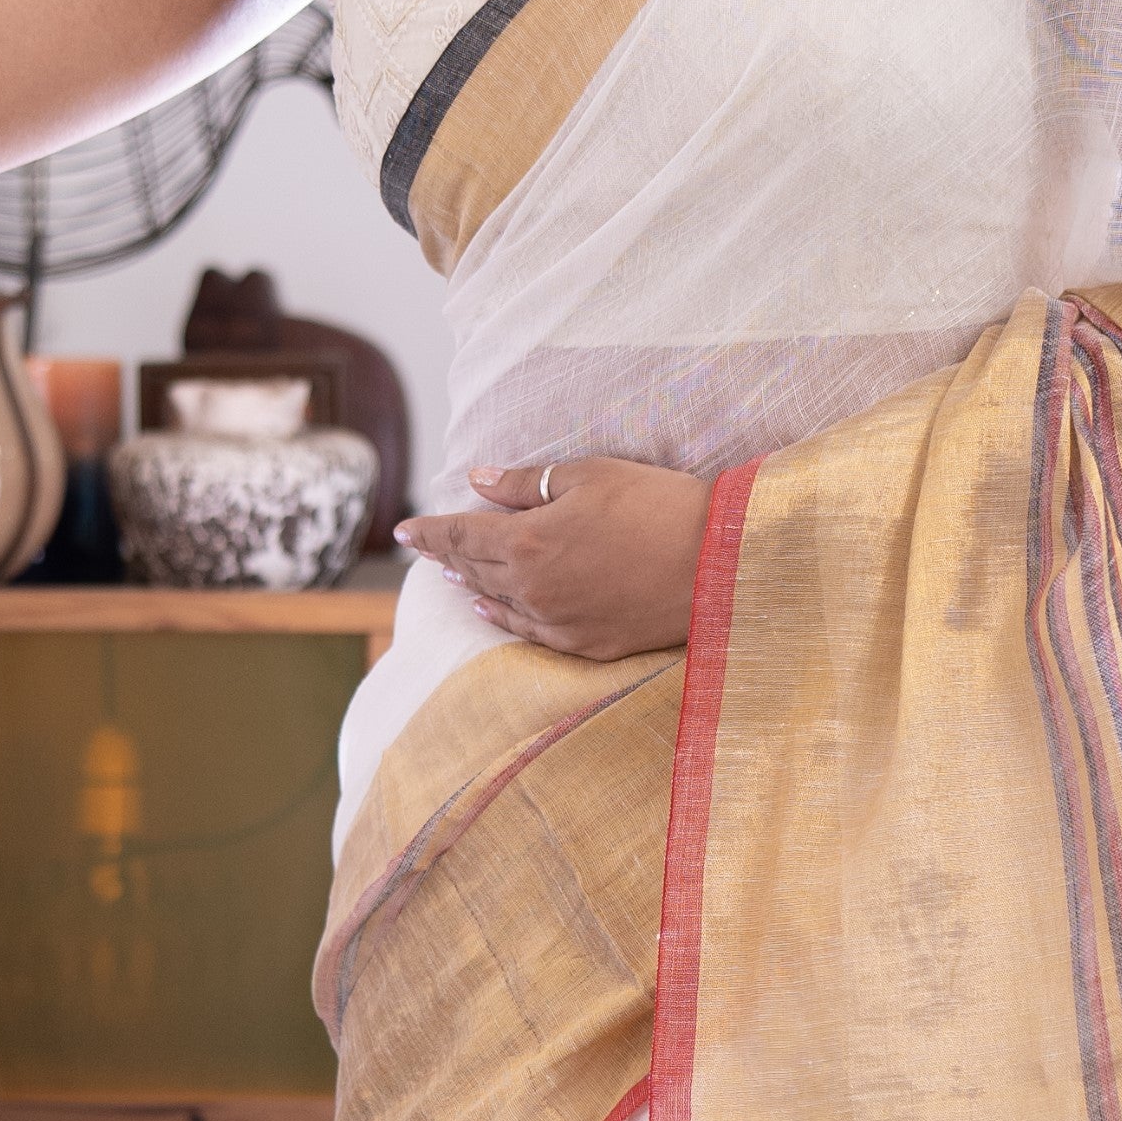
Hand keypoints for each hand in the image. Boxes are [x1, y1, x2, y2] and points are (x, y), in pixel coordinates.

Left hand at [397, 458, 710, 662]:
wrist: (720, 563)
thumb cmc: (659, 506)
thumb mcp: (590, 477)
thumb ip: (526, 485)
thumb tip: (477, 479)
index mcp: (527, 542)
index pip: (459, 536)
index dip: (427, 532)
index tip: (401, 530)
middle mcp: (532, 589)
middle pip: (475, 570)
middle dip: (446, 556)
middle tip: (423, 548)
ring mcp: (559, 621)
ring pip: (498, 603)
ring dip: (472, 586)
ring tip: (452, 576)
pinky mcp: (587, 644)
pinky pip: (529, 632)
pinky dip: (503, 618)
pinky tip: (491, 611)